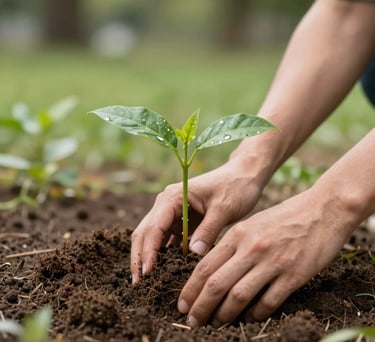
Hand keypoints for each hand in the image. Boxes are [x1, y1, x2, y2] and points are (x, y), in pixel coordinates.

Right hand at [130, 159, 264, 282]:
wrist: (244, 176)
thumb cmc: (235, 187)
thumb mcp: (224, 208)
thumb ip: (209, 229)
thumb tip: (193, 253)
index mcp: (174, 196)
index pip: (154, 226)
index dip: (148, 250)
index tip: (146, 272)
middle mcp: (167, 203)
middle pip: (146, 232)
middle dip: (140, 256)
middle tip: (137, 283)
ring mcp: (172, 213)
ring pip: (153, 238)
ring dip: (148, 257)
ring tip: (145, 282)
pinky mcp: (181, 221)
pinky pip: (167, 240)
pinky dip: (164, 254)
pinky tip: (164, 271)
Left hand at [177, 187, 354, 325]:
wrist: (322, 210)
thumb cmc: (284, 217)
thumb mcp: (252, 224)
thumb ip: (233, 245)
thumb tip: (215, 272)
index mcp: (238, 234)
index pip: (205, 266)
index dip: (191, 289)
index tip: (183, 304)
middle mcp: (251, 248)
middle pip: (217, 283)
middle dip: (200, 306)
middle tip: (193, 321)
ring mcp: (273, 262)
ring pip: (238, 296)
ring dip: (223, 314)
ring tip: (215, 324)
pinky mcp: (294, 275)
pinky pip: (268, 302)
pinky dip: (255, 314)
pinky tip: (249, 319)